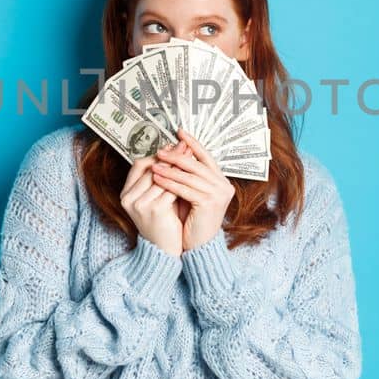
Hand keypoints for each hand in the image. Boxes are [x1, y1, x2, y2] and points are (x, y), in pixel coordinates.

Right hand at [120, 156, 182, 255]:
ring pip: (162, 177)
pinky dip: (182, 181)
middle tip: (185, 147)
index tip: (172, 146)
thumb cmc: (163, 222)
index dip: (156, 154)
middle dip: (170, 156)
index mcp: (126, 194)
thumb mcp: (155, 198)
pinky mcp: (155, 210)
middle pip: (151, 168)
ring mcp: (140, 204)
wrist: (164, 250)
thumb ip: (159, 179)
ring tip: (191, 158)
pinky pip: (171, 189)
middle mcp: (129, 199)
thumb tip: (170, 151)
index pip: (138, 165)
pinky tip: (192, 175)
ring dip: (178, 166)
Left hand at [152, 130, 235, 251]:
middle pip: (197, 164)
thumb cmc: (194, 221)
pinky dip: (170, 183)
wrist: (200, 246)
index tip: (179, 132)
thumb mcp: (192, 194)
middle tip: (160, 150)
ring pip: (189, 176)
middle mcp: (224, 186)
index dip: (193, 143)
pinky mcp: (209, 203)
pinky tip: (158, 179)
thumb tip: (172, 155)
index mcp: (222, 181)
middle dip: (176, 156)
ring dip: (169, 169)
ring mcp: (218, 194)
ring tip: (154, 164)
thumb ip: (188, 177)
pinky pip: (185, 189)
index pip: (207, 157)